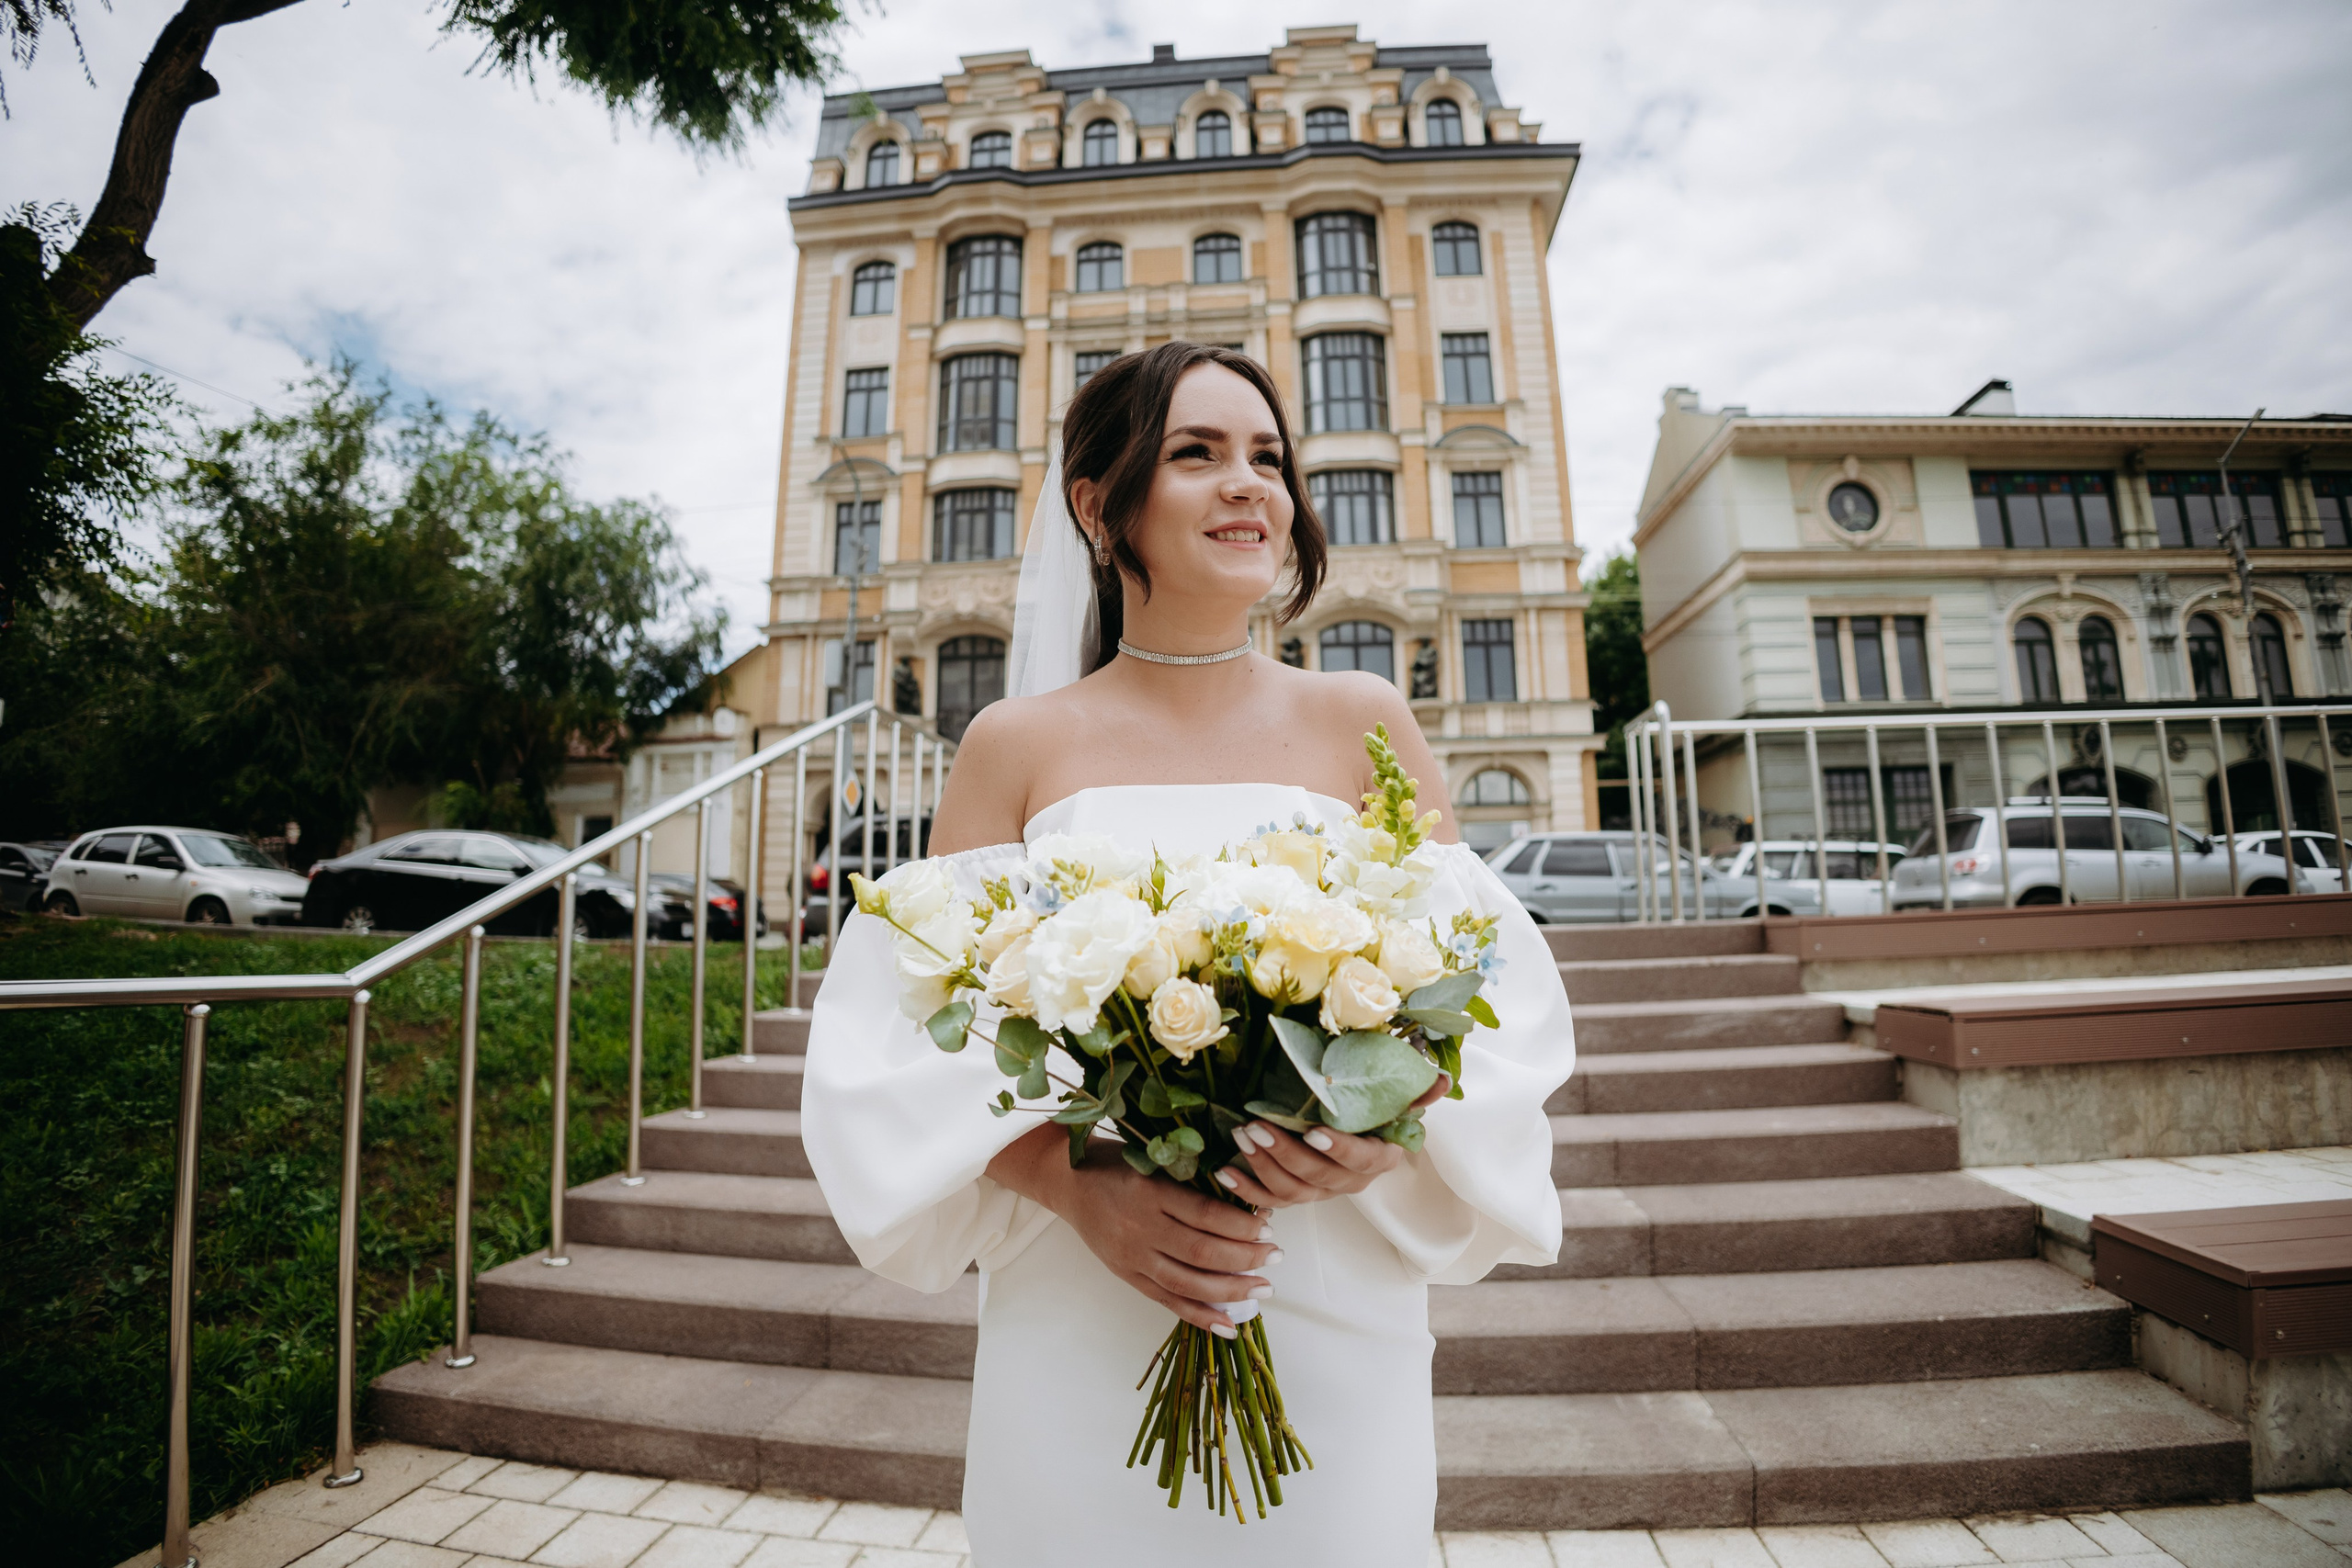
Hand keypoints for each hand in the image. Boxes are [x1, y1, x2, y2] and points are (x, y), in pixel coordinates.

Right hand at [987, 1125, 1279, 1336]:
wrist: (1068, 1182)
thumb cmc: (1118, 1162)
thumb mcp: (1153, 1159)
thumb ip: (1190, 1179)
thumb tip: (1244, 1201)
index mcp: (1150, 1191)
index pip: (1205, 1213)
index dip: (1240, 1224)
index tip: (1268, 1225)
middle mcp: (1140, 1227)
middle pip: (1202, 1252)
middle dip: (1245, 1258)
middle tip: (1276, 1256)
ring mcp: (1132, 1256)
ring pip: (1188, 1282)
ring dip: (1231, 1289)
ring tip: (1263, 1288)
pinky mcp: (1127, 1276)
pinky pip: (1168, 1301)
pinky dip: (1200, 1316)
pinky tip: (1229, 1325)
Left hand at [1215, 1073, 1449, 1209]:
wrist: (1350, 1125)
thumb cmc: (1368, 1104)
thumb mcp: (1392, 1094)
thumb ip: (1415, 1091)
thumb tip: (1441, 1080)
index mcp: (1378, 1158)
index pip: (1361, 1159)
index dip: (1339, 1149)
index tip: (1314, 1132)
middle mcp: (1350, 1182)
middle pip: (1319, 1177)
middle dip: (1286, 1153)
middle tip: (1257, 1127)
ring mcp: (1321, 1193)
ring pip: (1292, 1191)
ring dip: (1263, 1167)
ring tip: (1242, 1137)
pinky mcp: (1295, 1197)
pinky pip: (1270, 1202)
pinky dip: (1246, 1192)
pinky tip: (1225, 1173)